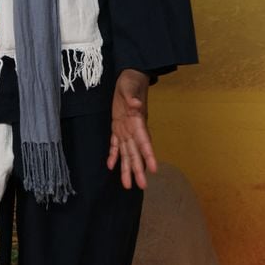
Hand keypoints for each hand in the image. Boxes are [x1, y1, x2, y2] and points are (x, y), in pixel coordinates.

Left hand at [107, 69, 157, 189]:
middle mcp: (133, 129)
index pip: (144, 141)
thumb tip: (136, 104)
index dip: (148, 155)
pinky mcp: (117, 127)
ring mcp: (125, 130)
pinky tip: (111, 167)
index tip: (154, 169)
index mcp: (138, 121)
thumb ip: (132, 98)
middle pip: (136, 152)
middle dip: (139, 169)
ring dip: (127, 168)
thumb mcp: (130, 88)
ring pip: (127, 153)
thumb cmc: (131, 82)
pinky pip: (115, 144)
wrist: (130, 78)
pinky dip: (114, 155)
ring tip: (127, 185)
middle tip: (142, 186)